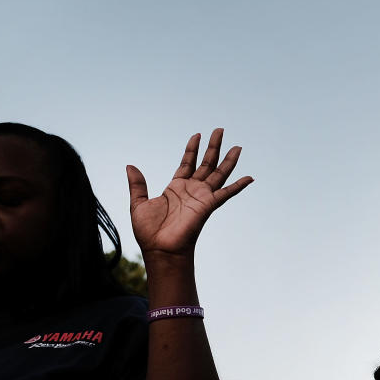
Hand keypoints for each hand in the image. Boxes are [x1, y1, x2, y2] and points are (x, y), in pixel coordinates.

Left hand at [128, 129, 253, 257]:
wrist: (159, 249)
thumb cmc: (149, 232)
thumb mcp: (138, 203)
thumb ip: (137, 184)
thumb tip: (130, 165)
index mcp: (176, 187)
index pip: (187, 162)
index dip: (192, 148)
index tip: (197, 134)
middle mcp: (192, 190)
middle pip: (207, 163)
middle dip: (214, 147)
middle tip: (220, 130)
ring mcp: (202, 197)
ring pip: (219, 174)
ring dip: (228, 160)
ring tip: (237, 146)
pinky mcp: (208, 206)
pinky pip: (226, 193)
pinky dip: (238, 186)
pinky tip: (250, 177)